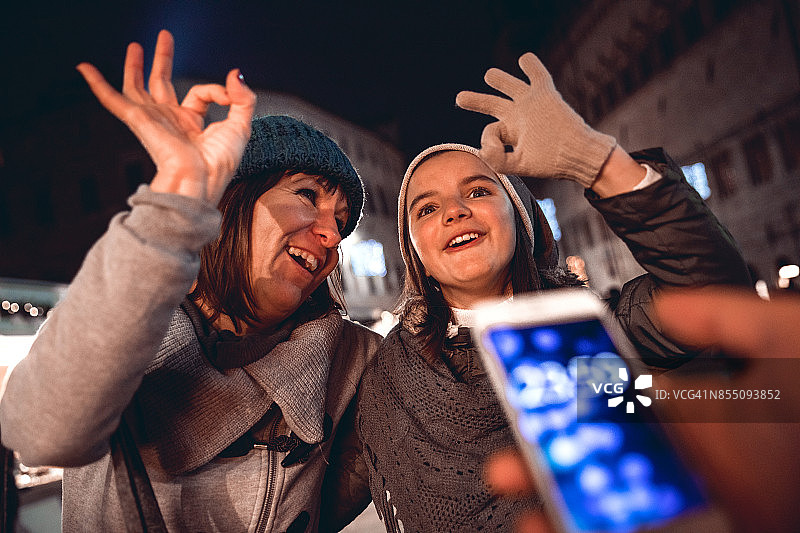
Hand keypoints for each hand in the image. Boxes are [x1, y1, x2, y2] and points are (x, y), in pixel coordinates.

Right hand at [76, 30, 255, 203]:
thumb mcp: (241, 125)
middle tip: (163, 37)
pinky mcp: (139, 121)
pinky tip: (85, 68)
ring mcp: (154, 120)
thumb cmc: (219, 163)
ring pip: (138, 87)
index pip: (200, 93)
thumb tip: (235, 74)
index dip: (216, 89)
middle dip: (162, 59)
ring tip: (135, 45)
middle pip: (162, 83)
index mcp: (192, 124)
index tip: (227, 94)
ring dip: (135, 65)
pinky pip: (113, 100)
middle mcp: (171, 121)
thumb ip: (243, 98)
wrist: (200, 179)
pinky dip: (98, 84)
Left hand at [456, 52, 615, 187]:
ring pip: (511, 86)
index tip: (495, 149)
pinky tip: (524, 59)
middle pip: (493, 104)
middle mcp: (518, 117)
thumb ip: (497, 160)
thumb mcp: (519, 165)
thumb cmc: (550, 163)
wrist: (577, 154)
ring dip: (499, 79)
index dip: (488, 139)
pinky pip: (537, 75)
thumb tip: (481, 148)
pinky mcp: (545, 95)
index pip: (490, 130)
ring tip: (488, 76)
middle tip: (460, 98)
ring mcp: (531, 104)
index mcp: (511, 133)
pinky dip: (531, 65)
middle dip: (476, 101)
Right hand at [486, 288, 799, 531]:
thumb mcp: (786, 344)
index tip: (534, 396)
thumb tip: (668, 303)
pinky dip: (585, 526)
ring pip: (607, 506)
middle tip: (510, 461)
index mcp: (700, 420)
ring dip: (561, 504)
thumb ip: (731, 316)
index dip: (573, 401)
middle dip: (550, 461)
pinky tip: (558, 525)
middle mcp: (688, 465)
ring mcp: (690, 501)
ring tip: (531, 505)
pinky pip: (635, 528)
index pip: (620, 409)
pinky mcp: (698, 526)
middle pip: (603, 465)